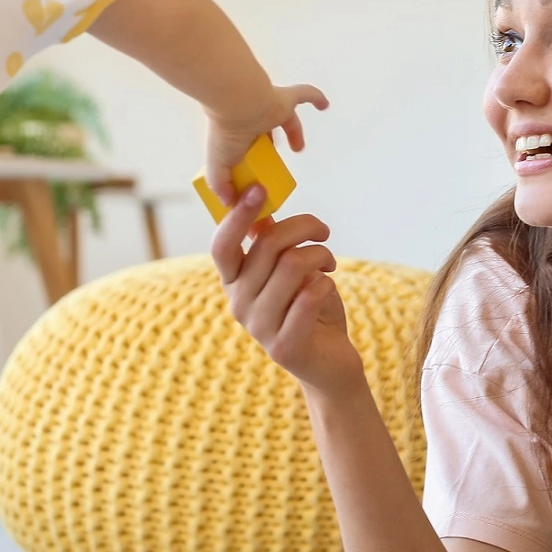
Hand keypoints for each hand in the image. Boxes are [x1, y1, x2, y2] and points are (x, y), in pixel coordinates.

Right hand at [206, 84, 327, 205]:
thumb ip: (222, 185)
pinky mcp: (285, 99)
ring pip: (286, 118)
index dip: (252, 156)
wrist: (235, 104)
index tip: (257, 169)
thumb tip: (230, 202)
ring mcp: (271, 108)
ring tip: (298, 147)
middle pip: (266, 132)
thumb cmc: (226, 133)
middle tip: (276, 158)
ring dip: (293, 131)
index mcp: (238, 133)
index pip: (246, 145)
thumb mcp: (218, 167)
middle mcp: (255, 120)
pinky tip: (324, 104)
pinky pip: (305, 94)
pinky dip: (315, 97)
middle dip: (272, 145)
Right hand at [210, 185, 364, 394]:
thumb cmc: (310, 309)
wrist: (329, 363)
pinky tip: (328, 286)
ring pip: (292, 266)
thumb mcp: (288, 271)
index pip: (222, 245)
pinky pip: (309, 295)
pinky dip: (326, 282)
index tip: (258, 188)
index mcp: (234, 282)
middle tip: (323, 233)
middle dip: (304, 228)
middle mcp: (238, 304)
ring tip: (330, 264)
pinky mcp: (284, 346)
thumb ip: (270, 244)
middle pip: (268, 246)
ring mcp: (258, 328)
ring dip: (321, 255)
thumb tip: (258, 208)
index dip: (237, 216)